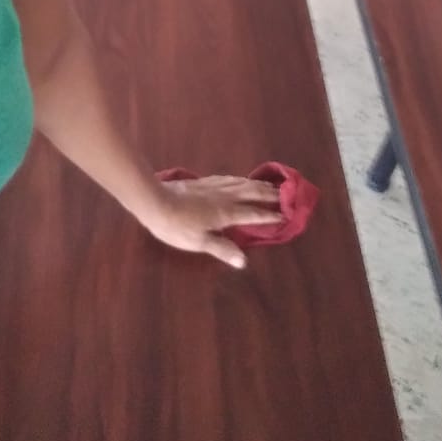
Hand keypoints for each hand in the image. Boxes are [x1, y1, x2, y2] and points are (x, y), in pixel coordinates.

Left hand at [143, 175, 282, 268]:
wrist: (155, 202)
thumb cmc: (177, 226)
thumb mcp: (199, 242)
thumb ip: (222, 249)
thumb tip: (244, 262)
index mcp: (226, 212)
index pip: (254, 213)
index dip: (270, 215)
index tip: (285, 215)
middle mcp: (225, 196)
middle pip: (252, 193)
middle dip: (269, 194)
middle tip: (285, 195)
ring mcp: (215, 186)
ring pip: (242, 183)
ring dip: (258, 184)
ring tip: (269, 186)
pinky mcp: (204, 181)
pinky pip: (230, 178)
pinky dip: (241, 179)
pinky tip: (239, 180)